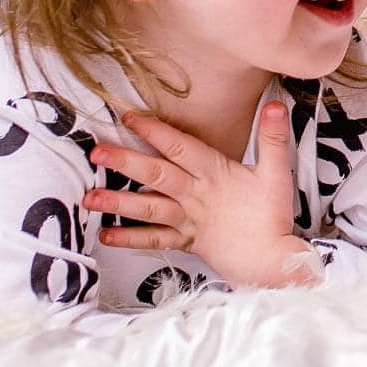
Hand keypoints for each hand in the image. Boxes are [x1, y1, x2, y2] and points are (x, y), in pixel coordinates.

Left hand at [80, 103, 317, 288]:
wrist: (270, 262)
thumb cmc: (272, 218)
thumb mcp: (276, 173)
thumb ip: (273, 137)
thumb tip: (277, 104)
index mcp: (214, 174)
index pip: (180, 147)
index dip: (154, 131)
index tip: (128, 118)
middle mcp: (195, 196)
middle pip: (156, 175)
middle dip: (125, 162)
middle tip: (96, 152)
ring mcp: (188, 220)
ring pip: (148, 208)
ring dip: (118, 202)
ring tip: (89, 198)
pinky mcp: (186, 242)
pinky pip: (154, 240)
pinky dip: (130, 238)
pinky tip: (107, 236)